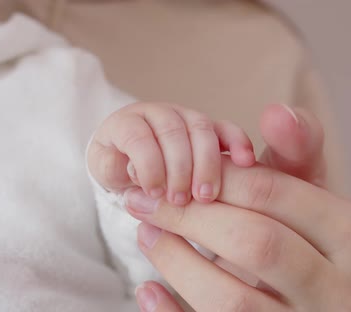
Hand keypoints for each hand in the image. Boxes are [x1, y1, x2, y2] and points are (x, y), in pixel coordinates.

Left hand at [88, 102, 254, 204]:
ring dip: (206, 164)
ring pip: (201, 130)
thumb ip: (111, 168)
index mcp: (127, 122)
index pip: (138, 136)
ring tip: (205, 197)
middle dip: (179, 169)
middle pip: (173, 132)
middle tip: (181, 200)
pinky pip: (226, 128)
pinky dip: (237, 142)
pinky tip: (245, 162)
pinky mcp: (208, 129)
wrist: (131, 162)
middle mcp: (158, 114)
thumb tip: (130, 168)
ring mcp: (185, 118)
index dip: (148, 165)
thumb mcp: (105, 171)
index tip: (154, 194)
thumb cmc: (118, 168)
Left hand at [127, 106, 350, 310]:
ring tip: (148, 233)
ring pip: (231, 300)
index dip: (215, 177)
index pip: (274, 194)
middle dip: (190, 217)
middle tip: (145, 200)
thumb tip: (276, 112)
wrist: (319, 301)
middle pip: (255, 245)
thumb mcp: (311, 193)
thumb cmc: (309, 238)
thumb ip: (297, 151)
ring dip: (176, 262)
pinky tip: (150, 290)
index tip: (174, 167)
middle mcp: (341, 292)